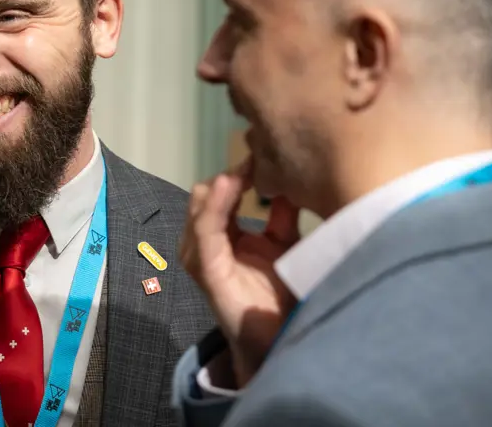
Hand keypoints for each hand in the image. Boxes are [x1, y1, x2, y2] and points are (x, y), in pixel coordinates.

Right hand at [179, 158, 301, 387]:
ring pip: (200, 205)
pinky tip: (229, 184)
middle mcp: (204, 243)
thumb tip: (291, 180)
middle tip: (259, 157)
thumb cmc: (277, 296)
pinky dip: (215, 204)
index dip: (240, 171)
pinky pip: (205, 229)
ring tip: (246, 166)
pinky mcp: (205, 269)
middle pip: (206, 194)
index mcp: (222, 236)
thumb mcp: (284, 244)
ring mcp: (200, 256)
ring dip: (223, 184)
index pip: (221, 193)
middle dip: (231, 174)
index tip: (263, 152)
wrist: (276, 340)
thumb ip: (282, 215)